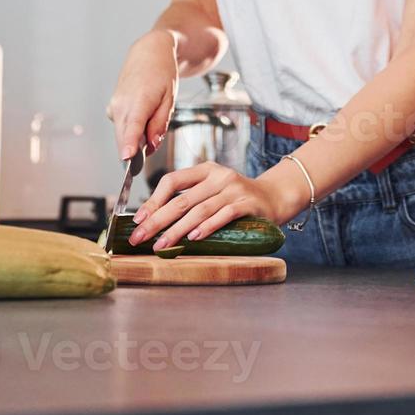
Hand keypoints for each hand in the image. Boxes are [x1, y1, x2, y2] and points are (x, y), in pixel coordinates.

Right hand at [106, 31, 178, 160]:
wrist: (148, 53)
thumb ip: (160, 124)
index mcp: (140, 100)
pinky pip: (121, 127)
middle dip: (138, 149)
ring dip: (135, 138)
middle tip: (153, 141)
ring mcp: (114, 106)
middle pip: (126, 137)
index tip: (126, 158)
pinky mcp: (111, 108)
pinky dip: (131, 129)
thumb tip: (152, 145)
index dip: (130, 144)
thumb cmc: (162, 73)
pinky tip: (141, 114)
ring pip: (122, 134)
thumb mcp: (170, 99)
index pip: (133, 126)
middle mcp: (122, 104)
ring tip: (150, 116)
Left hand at [128, 161, 286, 249]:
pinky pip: (223, 216)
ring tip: (162, 245)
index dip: (153, 200)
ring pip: (199, 210)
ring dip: (177, 230)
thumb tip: (155, 221)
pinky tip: (194, 238)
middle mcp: (219, 176)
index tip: (139, 218)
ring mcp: (234, 189)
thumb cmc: (238, 198)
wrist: (276, 196)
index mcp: (206, 170)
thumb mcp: (214, 190)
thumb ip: (191, 199)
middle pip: (181, 199)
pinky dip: (207, 227)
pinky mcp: (247, 204)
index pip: (172, 180)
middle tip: (140, 237)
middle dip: (157, 221)